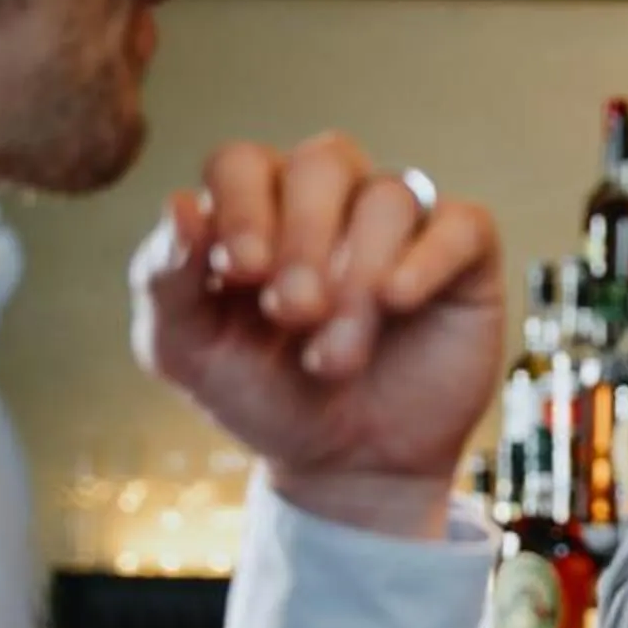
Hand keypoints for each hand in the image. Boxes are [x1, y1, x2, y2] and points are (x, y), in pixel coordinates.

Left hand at [129, 133, 505, 539]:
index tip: (244, 274)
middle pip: (323, 163)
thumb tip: (181, 205)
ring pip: (389, 198)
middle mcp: (331, 200)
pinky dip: (427, 258)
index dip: (244, 206)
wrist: (345, 465)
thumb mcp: (188, 353)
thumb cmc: (262, 397)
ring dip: (357, 276)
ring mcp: (402, 223)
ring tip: (333, 356)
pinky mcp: (463, 256)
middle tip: (293, 314)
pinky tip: (397, 300)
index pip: (244, 161)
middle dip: (303, 239)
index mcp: (257, 207)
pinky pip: (460, 224)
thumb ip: (165, 281)